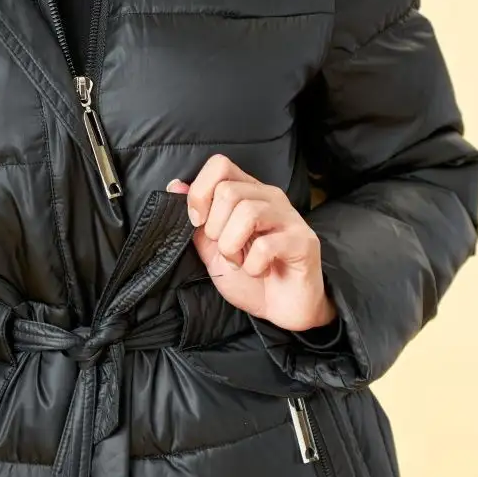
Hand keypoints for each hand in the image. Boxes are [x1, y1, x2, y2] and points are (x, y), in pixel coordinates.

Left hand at [167, 155, 336, 332]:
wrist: (280, 311)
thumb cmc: (248, 277)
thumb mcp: (212, 248)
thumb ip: (196, 219)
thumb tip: (174, 185)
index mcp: (248, 192)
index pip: (220, 165)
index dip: (200, 192)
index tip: (197, 221)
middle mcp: (270, 198)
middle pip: (228, 191)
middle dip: (215, 228)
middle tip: (226, 250)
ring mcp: (289, 218)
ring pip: (247, 213)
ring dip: (232, 247)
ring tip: (240, 262)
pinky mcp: (303, 242)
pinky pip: (266, 246)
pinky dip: (252, 266)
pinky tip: (259, 272)